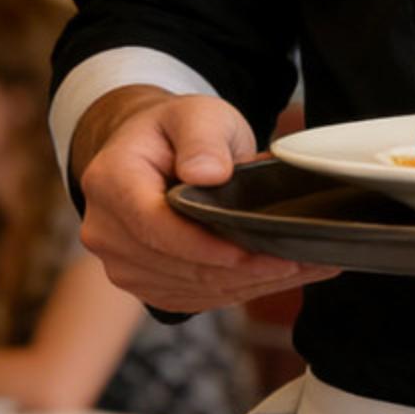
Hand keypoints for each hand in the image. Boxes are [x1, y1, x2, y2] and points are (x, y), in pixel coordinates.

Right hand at [76, 88, 339, 312]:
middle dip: (245, 269)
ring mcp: (125, 265)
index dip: (206, 248)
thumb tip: (207, 174)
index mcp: (110, 183)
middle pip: (182, 266)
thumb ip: (202, 139)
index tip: (252, 253)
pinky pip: (201, 298)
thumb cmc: (177, 131)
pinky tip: (282, 276)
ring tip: (307, 267)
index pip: (156, 228)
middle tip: (303, 259)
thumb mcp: (195, 114)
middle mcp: (107, 232)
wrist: (154, 155)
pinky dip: (244, 290)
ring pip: (198, 288)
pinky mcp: (150, 286)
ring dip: (254, 283)